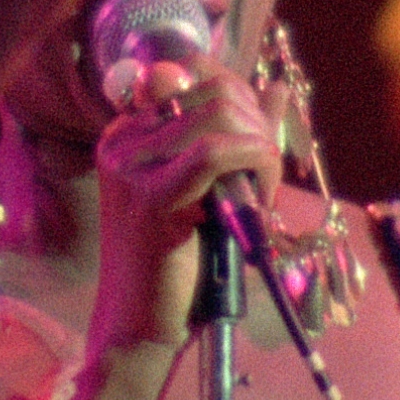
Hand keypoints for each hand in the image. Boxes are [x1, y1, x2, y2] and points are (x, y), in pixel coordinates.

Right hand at [91, 53, 282, 348]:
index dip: (243, 95)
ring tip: (261, 191)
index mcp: (130, 130)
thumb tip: (277, 88)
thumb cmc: (179, 262)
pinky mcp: (149, 197)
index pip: (196, 72)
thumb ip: (239, 135)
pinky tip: (259, 198)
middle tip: (265, 171)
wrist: (140, 327)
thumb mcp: (213, 186)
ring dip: (260, 148)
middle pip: (214, 89)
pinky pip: (217, 153)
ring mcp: (130, 165)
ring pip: (220, 116)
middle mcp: (122, 139)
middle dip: (258, 123)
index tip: (257, 139)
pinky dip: (254, 165)